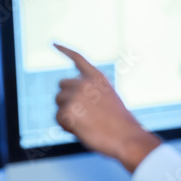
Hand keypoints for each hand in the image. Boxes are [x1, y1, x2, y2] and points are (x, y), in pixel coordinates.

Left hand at [53, 44, 160, 171]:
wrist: (126, 137)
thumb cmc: (121, 124)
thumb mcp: (109, 100)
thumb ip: (91, 93)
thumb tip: (69, 102)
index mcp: (97, 78)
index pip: (78, 59)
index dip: (65, 50)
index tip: (53, 43)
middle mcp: (85, 83)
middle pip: (62, 86)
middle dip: (67, 98)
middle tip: (83, 114)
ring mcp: (75, 96)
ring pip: (59, 102)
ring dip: (67, 113)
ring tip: (87, 123)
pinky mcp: (67, 111)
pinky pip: (58, 119)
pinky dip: (67, 126)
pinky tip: (83, 129)